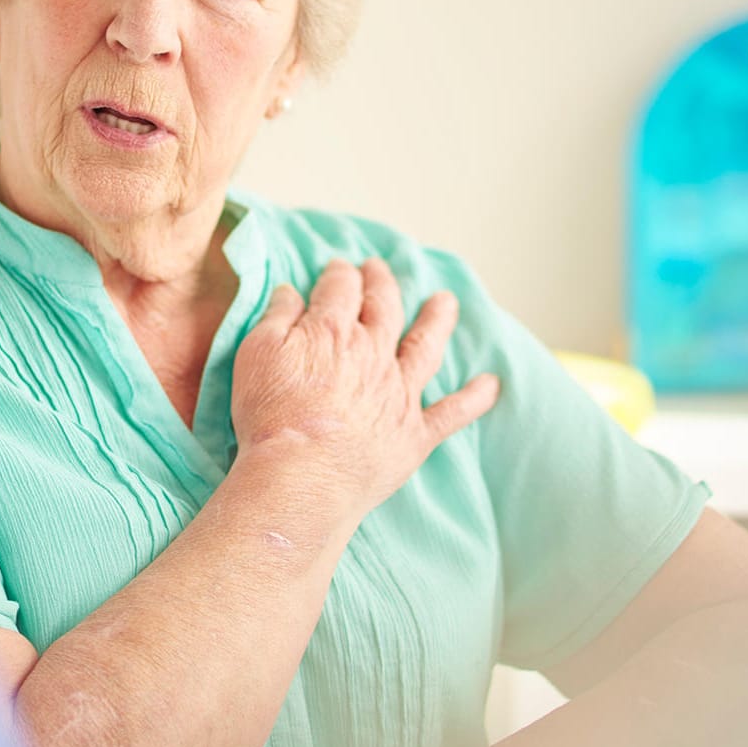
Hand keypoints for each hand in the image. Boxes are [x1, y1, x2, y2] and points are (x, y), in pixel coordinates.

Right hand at [231, 258, 499, 525]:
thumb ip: (277, 317)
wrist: (302, 477)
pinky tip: (491, 385)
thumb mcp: (256, 354)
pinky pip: (452, 412)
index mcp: (333, 330)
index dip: (340, 274)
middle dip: (381, 284)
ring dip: (436, 321)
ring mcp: (399, 393)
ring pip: (425, 346)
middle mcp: (374, 354)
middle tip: (379, 269)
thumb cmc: (271, 417)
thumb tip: (290, 291)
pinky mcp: (414, 433)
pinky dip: (474, 398)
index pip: (341, 288)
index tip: (338, 269)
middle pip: (384, 306)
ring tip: (445, 302)